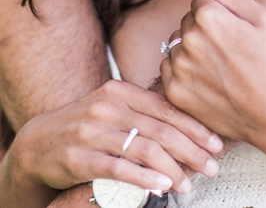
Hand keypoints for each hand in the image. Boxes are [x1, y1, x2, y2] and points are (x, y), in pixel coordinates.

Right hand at [9, 80, 221, 194]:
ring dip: (172, 169)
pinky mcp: (78, 157)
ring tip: (188, 184)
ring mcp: (92, 131)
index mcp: (122, 91)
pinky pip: (118, 168)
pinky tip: (161, 186)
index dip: (196, 127)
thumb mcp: (115, 108)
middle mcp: (108, 107)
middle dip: (192, 151)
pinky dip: (144, 178)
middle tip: (212, 167)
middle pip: (162, 130)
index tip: (217, 144)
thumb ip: (146, 112)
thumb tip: (193, 128)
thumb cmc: (88, 126)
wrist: (37, 143)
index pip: (168, 108)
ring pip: (144, 149)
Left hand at [160, 0, 265, 154]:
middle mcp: (188, 39)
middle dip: (204, 30)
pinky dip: (185, 72)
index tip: (236, 30)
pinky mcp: (175, 93)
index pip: (200, 0)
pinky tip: (210, 81)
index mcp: (209, 16)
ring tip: (222, 68)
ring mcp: (179, 68)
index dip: (221, 12)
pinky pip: (169, 70)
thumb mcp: (265, 19)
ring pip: (178, 46)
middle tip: (232, 50)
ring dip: (193, 51)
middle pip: (187, 22)